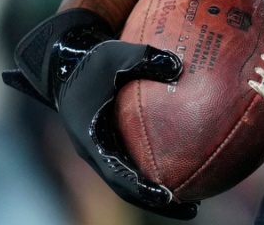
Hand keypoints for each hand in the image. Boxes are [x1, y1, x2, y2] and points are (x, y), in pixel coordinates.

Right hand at [3, 9, 198, 219]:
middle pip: (128, 187)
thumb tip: (178, 66)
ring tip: (197, 199)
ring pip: (132, 179)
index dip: (141, 188)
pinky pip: (138, 160)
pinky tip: (193, 164)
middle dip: (157, 202)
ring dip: (160, 193)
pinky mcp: (113, 141)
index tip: (166, 196)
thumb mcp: (114, 54)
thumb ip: (144, 58)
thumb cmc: (91, 60)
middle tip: (191, 209)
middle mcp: (97, 150)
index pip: (117, 172)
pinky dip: (162, 167)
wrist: (66, 63)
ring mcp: (104, 148)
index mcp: (92, 138)